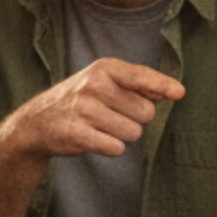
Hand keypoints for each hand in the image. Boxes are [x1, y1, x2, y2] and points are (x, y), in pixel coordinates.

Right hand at [11, 57, 185, 160]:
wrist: (37, 122)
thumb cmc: (81, 100)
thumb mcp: (103, 81)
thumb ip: (137, 83)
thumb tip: (173, 91)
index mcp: (103, 68)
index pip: (141, 77)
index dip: (162, 85)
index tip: (179, 93)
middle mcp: (94, 85)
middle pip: (146, 112)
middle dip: (135, 118)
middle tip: (110, 115)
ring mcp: (85, 109)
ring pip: (133, 133)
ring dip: (122, 135)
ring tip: (100, 126)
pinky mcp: (78, 134)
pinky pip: (116, 148)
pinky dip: (110, 147)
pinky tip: (93, 138)